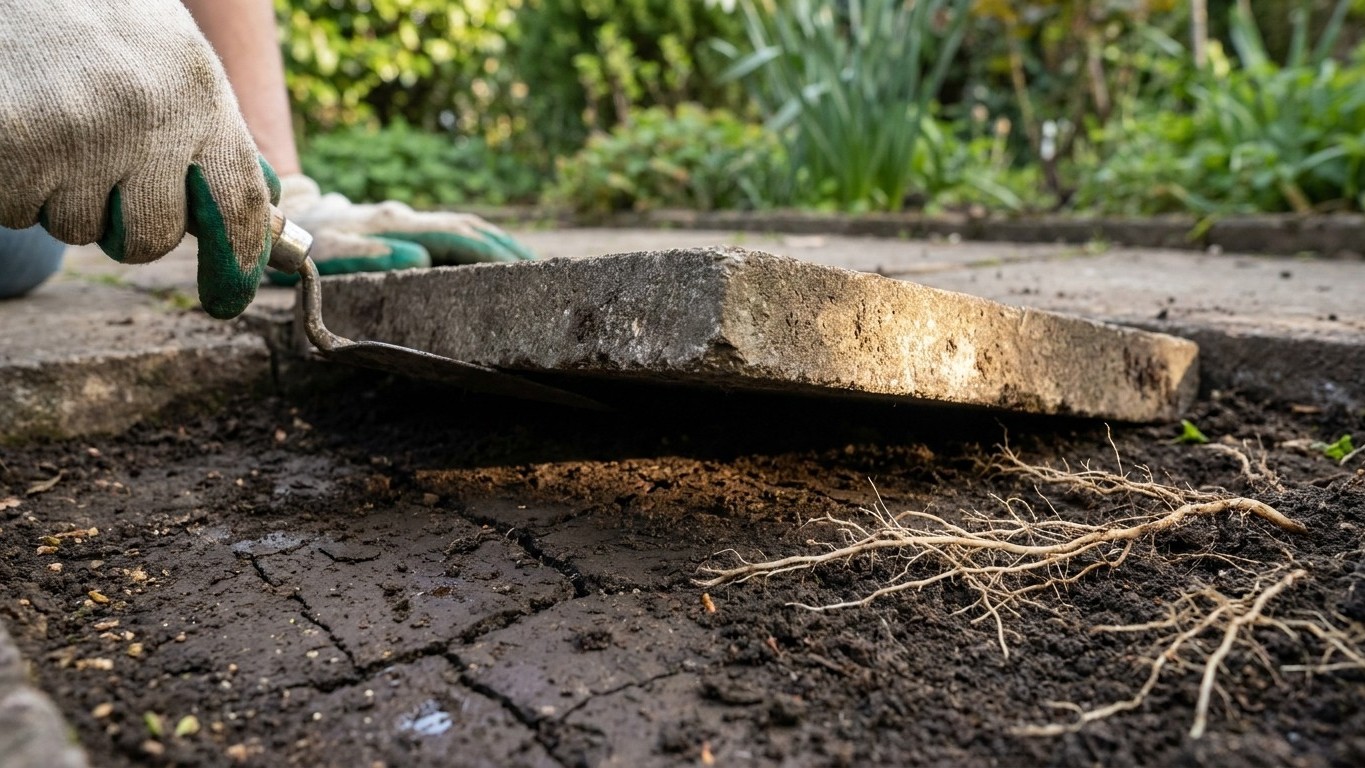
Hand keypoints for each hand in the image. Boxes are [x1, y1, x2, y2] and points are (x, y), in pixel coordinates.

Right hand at [0, 1, 275, 317]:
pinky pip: (17, 209)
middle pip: (150, 238)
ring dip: (60, 194)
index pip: (236, 205)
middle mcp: (146, 116)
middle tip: (102, 169)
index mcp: (199, 95)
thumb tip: (259, 221)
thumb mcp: (179, 64)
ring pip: (74, 227)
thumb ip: (214, 139)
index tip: (229, 297)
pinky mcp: (13, 141)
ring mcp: (76, 131)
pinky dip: (12, 183)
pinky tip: (19, 127)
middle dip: (125, 222)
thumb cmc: (102, 21)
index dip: (237, 260)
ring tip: (55, 125)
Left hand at [267, 175, 534, 284]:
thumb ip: (368, 253)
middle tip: (540, 275)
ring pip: (462, 228)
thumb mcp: (328, 252)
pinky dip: (478, 246)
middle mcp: (406, 219)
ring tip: (530, 269)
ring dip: (497, 246)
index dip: (491, 253)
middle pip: (469, 229)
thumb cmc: (303, 245)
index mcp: (396, 226)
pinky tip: (495, 261)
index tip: (521, 271)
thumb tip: (418, 256)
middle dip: (506, 249)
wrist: (276, 218)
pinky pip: (448, 234)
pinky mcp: (401, 227)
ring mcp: (405, 221)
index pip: (457, 237)